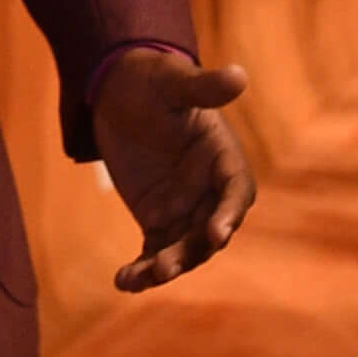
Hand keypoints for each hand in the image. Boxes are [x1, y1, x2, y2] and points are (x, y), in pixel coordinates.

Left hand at [94, 48, 252, 289]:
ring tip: (142, 277)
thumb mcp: (173, 81)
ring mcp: (184, 208)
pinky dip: (142, 270)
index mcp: (223, 157)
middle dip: (192, 250)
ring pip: (183, 248)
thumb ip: (203, 88)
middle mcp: (209, 189)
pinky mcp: (157, 219)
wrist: (119, 90)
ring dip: (166, 266)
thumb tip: (238, 75)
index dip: (228, 213)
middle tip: (165, 266)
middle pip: (210, 230)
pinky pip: (154, 252)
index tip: (215, 232)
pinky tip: (123, 282)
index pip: (235, 192)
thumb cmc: (152, 80)